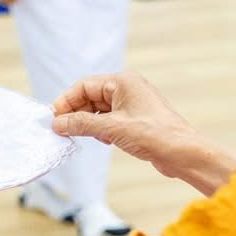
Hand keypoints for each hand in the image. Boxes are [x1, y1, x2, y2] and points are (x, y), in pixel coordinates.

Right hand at [53, 72, 204, 176]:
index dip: (66, 101)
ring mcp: (132, 104)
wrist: (183, 153)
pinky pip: (109, 120)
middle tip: (61, 130)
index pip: (84, 85)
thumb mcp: (112, 128)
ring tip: (79, 136)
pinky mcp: (136, 120)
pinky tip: (102, 140)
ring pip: (99, 110)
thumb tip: (57, 123)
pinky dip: (100, 129)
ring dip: (87, 123)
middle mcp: (127, 89)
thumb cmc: (154, 134)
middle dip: (75, 113)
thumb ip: (82, 124)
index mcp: (123, 82)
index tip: (53, 118)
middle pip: (90, 96)